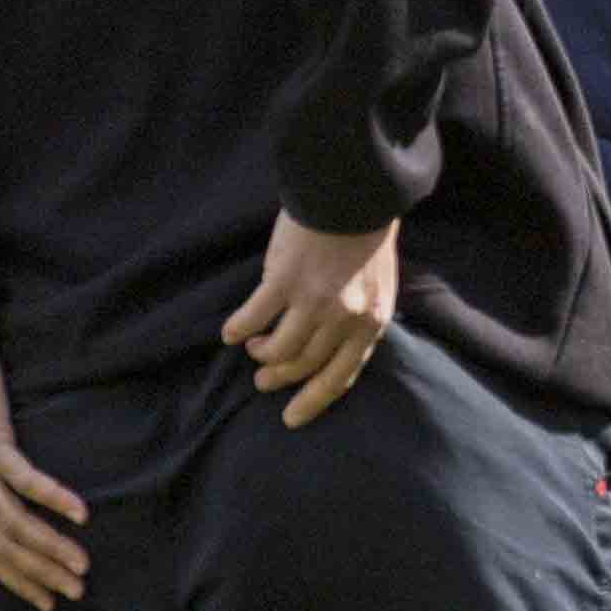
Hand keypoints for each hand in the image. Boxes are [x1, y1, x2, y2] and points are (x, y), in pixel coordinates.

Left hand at [0, 336, 89, 608]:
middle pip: (4, 546)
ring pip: (14, 522)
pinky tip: (79, 513)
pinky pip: (24, 480)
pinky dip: (53, 499)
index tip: (48, 603)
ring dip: (50, 547)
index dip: (19, 582)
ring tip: (82, 564)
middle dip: (41, 574)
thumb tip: (24, 497)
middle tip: (76, 592)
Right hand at [221, 212, 399, 426]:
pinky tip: (231, 332)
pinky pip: (254, 317)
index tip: (292, 417)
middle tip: (264, 380)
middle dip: (281, 378)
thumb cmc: (366, 237)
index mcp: (371, 322)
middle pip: (305, 366)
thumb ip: (360, 318)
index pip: (341, 377)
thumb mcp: (379, 286)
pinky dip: (239, 328)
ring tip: (252, 349)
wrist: (353, 193)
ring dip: (262, 353)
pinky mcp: (282, 280)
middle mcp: (343, 319)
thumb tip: (334, 347)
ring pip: (279, 348)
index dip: (314, 401)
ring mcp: (312, 301)